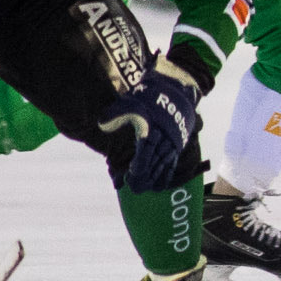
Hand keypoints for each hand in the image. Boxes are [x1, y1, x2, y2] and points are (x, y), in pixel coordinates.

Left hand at [99, 57, 200, 193]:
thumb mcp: (131, 101)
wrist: (176, 90)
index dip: (140, 163)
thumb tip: (102, 123)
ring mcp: (173, 141)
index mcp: (153, 126)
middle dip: (146, 176)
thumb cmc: (149, 97)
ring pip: (164, 163)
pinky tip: (160, 186)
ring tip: (146, 189)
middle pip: (156, 160)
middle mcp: (165, 136)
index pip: (147, 148)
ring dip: (155, 178)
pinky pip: (173, 163)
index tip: (131, 174)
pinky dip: (167, 175)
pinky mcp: (178, 144)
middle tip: (135, 189)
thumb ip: (117, 113)